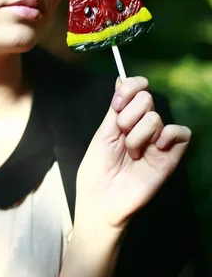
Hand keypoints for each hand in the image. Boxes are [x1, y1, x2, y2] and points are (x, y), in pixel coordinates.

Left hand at [74, 76, 190, 231]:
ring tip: (131, 153)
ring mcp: (157, 141)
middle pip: (147, 98)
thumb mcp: (103, 132)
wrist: (100, 200)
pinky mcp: (170, 158)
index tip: (117, 103)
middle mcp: (143, 127)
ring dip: (137, 134)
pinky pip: (181, 133)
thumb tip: (120, 78)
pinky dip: (169, 135)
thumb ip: (115, 107)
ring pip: (155, 117)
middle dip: (128, 115)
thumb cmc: (96, 169)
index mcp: (126, 118)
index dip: (130, 88)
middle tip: (121, 135)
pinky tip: (156, 146)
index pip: (138, 88)